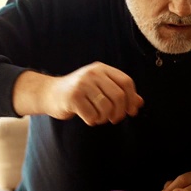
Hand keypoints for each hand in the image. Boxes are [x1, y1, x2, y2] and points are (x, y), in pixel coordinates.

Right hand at [14, 62, 143, 125]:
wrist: (50, 93)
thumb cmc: (79, 92)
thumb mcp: (100, 88)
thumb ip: (119, 93)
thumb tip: (140, 103)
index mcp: (101, 69)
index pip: (126, 82)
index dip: (132, 99)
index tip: (131, 112)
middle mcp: (92, 73)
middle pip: (119, 96)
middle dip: (120, 112)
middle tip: (115, 119)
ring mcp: (82, 84)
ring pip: (106, 107)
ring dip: (105, 118)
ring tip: (99, 117)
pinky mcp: (73, 98)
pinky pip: (92, 116)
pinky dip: (93, 121)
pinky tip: (88, 117)